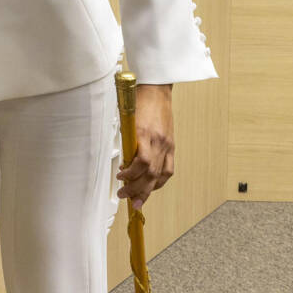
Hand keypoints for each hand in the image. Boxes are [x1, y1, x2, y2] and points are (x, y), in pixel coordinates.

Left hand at [116, 83, 173, 210]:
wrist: (157, 90)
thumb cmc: (138, 101)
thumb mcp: (127, 119)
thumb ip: (126, 140)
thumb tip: (122, 159)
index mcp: (145, 134)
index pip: (141, 162)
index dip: (131, 174)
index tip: (120, 178)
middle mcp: (159, 142)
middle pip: (151, 173)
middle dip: (137, 189)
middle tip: (124, 197)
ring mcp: (167, 145)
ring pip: (160, 175)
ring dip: (148, 191)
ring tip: (137, 201)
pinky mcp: (171, 146)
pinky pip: (168, 169)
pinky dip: (159, 181)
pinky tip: (151, 188)